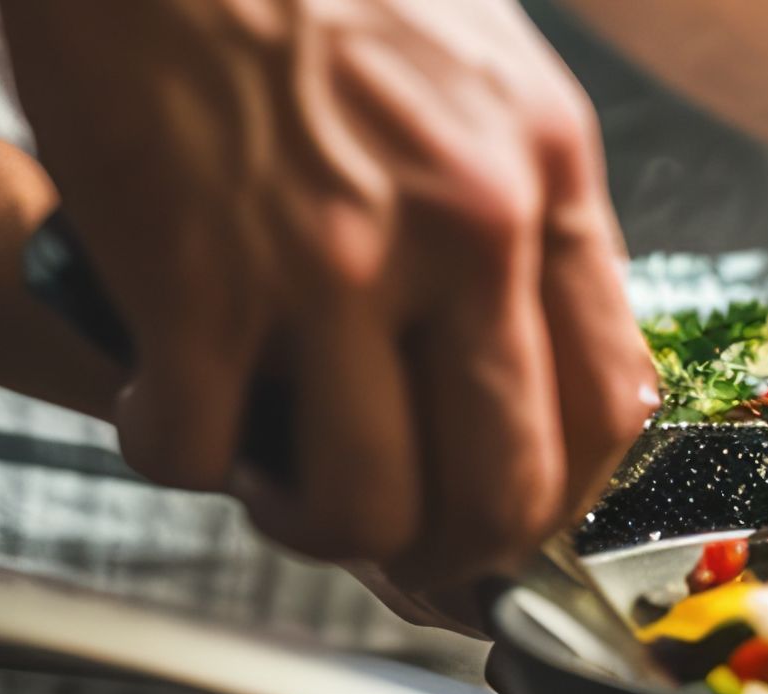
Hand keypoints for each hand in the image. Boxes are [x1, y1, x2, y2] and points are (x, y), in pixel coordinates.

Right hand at [0, 0, 657, 589]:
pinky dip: (173, 452)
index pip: (608, 407)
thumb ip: (507, 199)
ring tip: (264, 465)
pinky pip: (197, 450)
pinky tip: (158, 395)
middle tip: (386, 529)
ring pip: (362, 506)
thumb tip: (511, 343)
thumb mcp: (474, 66)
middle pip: (501, 492)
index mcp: (543, 173)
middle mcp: (463, 226)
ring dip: (306, 520)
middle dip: (444, 553)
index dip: (556, 502)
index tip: (503, 517)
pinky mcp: (198, 275)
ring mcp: (333, 259)